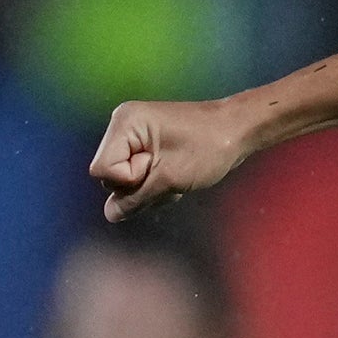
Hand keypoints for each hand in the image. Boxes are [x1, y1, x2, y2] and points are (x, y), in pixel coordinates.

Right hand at [90, 97, 263, 218]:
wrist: (236, 131)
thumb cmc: (207, 148)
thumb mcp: (168, 179)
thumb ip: (134, 199)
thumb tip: (110, 214)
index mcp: (124, 123)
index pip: (101, 171)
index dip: (128, 179)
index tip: (156, 166)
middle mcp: (123, 126)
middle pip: (109, 177)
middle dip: (139, 185)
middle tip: (169, 171)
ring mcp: (134, 137)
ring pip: (124, 182)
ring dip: (149, 189)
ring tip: (175, 176)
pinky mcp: (145, 148)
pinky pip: (137, 178)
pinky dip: (155, 185)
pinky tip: (175, 178)